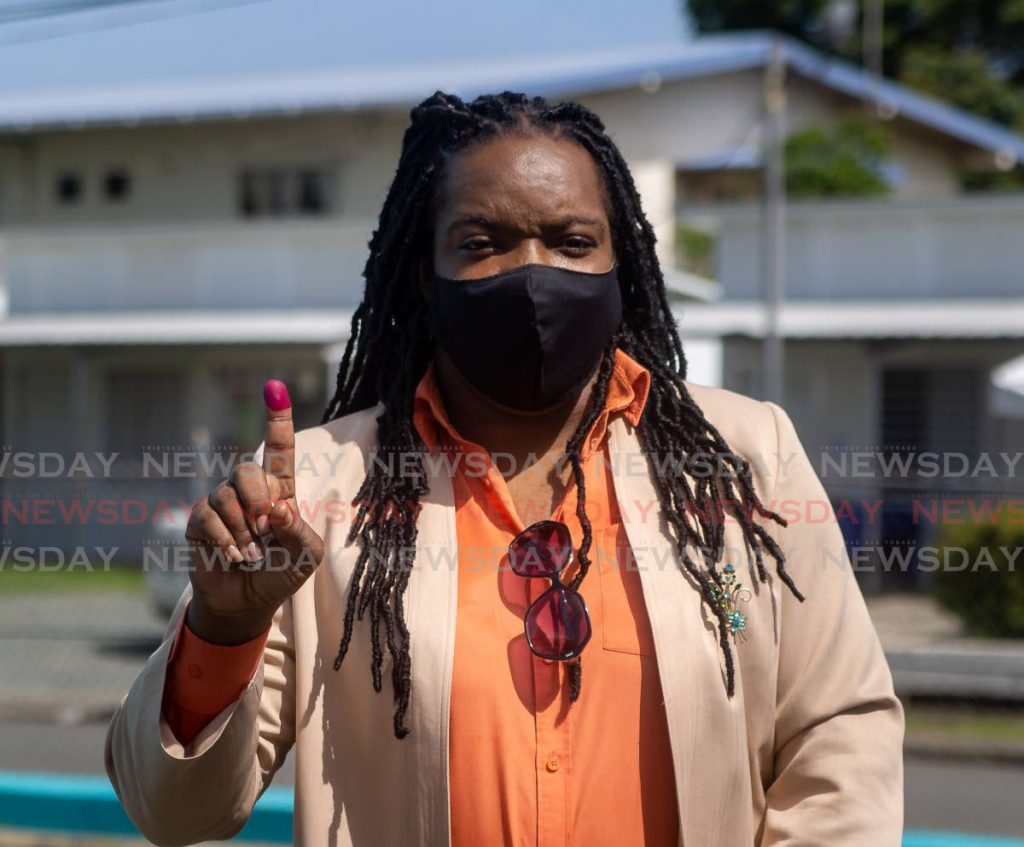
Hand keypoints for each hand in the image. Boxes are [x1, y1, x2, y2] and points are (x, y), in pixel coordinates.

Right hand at [184, 379, 324, 643]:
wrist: (248, 603)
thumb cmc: (282, 573)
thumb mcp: (306, 555)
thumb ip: (299, 531)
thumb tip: (277, 509)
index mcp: (280, 491)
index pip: (279, 449)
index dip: (277, 418)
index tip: (274, 386)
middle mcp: (249, 490)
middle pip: (247, 469)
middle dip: (257, 497)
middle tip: (266, 526)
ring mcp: (221, 504)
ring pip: (227, 497)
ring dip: (243, 531)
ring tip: (252, 555)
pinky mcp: (199, 522)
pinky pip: (207, 518)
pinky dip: (226, 540)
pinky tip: (234, 557)